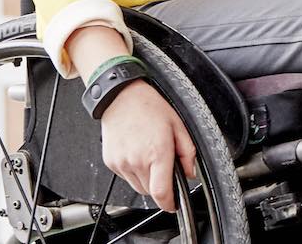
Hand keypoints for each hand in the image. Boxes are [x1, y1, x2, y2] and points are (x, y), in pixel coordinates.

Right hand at [99, 82, 196, 210]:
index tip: (174, 204)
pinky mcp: (111, 163)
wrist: (122, 98)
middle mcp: (137, 161)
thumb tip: (190, 172)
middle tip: (164, 165)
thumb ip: (187, 152)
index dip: (169, 203)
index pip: (161, 192)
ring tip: (150, 155)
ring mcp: (121, 163)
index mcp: (156, 152)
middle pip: (151, 191)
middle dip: (161, 185)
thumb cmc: (150, 107)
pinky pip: (126, 177)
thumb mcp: (178, 125)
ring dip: (147, 179)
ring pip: (138, 187)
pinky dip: (134, 172)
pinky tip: (138, 153)